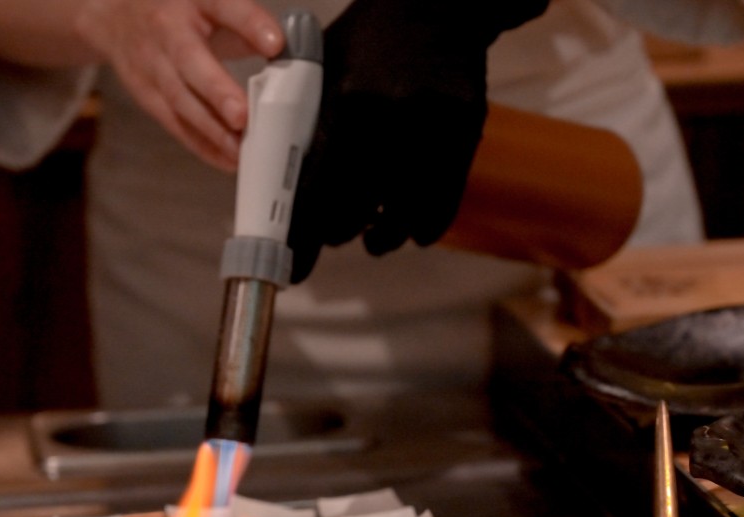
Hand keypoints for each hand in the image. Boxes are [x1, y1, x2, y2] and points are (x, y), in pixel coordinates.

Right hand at [78, 0, 283, 169]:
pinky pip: (175, 123)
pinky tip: (227, 159)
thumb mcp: (208, 3)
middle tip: (242, 117)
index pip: (224, 7)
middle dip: (217, 91)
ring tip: (241, 150)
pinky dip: (202, 145)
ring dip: (212, 129)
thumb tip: (287, 53)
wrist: (114, 18)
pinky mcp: (146, 94)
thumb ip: (245, 25)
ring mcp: (152, 65)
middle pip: (190, 61)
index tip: (276, 44)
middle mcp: (167, 31)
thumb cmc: (176, 11)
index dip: (250, 24)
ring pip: (180, 100)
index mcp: (192, 0)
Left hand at [288, 0, 549, 281]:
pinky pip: (443, 202)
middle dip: (338, 231)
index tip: (294, 263)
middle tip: (333, 234)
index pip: (317, 188)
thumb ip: (302, 124)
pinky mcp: (466, 135)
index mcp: (350, 102)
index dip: (303, 233)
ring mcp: (436, 129)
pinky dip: (424, 226)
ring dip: (384, 236)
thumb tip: (277, 190)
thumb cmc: (368, 41)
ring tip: (374, 237)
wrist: (437, 6)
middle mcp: (394, 119)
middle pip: (358, 209)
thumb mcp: (323, 70)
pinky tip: (411, 230)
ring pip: (404, 215)